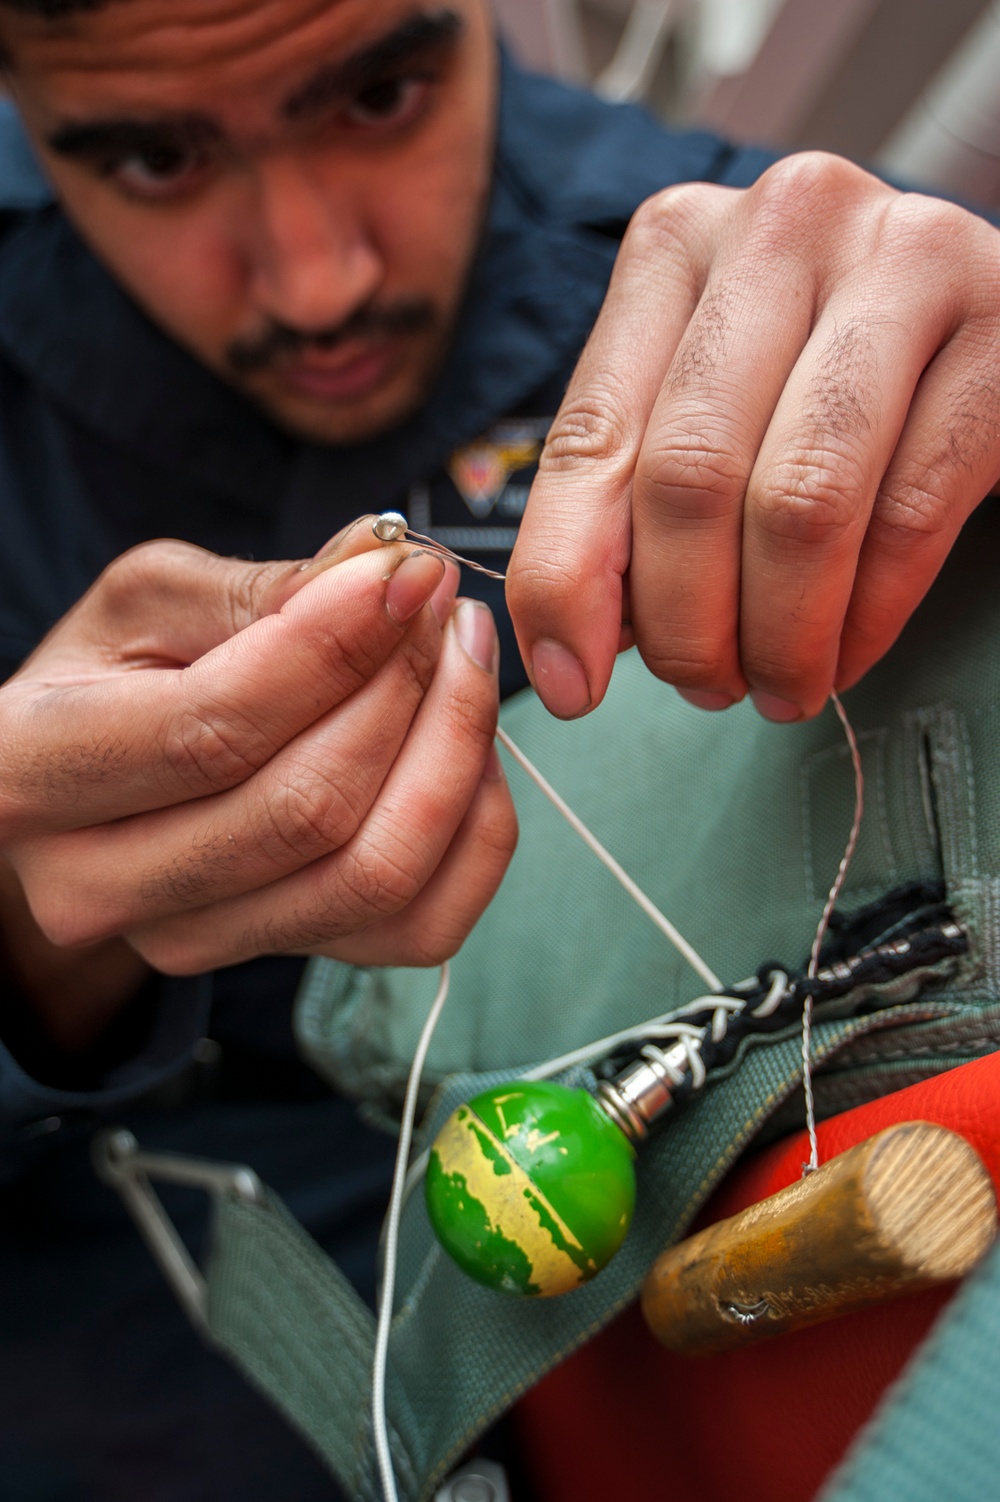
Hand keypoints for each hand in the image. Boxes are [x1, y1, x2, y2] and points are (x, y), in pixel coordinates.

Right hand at [0, 518, 514, 1017]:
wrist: (95, 785)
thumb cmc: (114, 674)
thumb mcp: (152, 601)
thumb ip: (267, 587)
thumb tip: (389, 561)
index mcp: (35, 771)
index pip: (217, 728)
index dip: (335, 647)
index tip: (408, 574)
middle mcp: (101, 887)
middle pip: (310, 812)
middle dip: (407, 691)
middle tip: (442, 606)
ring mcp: (194, 941)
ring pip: (376, 876)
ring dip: (454, 753)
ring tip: (462, 659)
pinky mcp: (281, 961)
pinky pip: (424, 923)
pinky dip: (476, 829)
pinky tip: (466, 747)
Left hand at [507, 153, 999, 721]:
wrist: (982, 323)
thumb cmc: (820, 378)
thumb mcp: (704, 412)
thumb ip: (623, 507)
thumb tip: (569, 660)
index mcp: (676, 244)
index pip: (590, 438)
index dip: (565, 583)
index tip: (571, 686)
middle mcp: (783, 225)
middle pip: (692, 474)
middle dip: (687, 623)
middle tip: (706, 685)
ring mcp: (904, 259)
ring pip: (802, 503)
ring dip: (780, 634)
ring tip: (779, 683)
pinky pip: (910, 514)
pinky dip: (867, 617)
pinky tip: (847, 650)